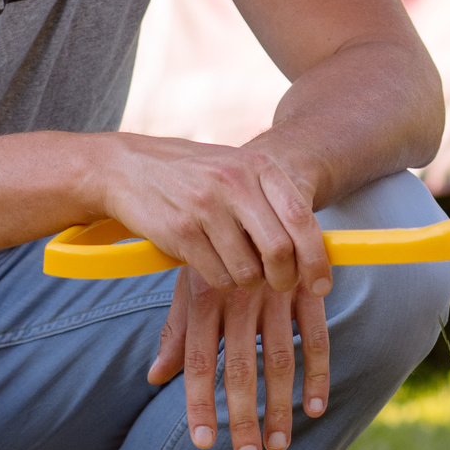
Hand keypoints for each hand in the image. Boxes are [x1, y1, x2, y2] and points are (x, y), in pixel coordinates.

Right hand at [97, 133, 333, 299]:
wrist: (128, 167)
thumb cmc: (194, 175)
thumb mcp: (237, 170)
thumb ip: (273, 200)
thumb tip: (316, 248)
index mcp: (258, 166)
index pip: (301, 218)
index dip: (317, 258)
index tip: (321, 284)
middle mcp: (234, 183)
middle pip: (280, 250)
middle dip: (285, 279)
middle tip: (278, 284)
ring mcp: (206, 207)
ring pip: (248, 271)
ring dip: (249, 282)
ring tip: (238, 268)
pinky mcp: (180, 232)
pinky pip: (217, 277)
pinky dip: (221, 282)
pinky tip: (211, 264)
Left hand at [103, 134, 334, 449]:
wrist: (265, 181)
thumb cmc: (217, 240)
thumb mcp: (189, 279)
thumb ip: (177, 332)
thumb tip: (154, 378)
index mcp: (205, 296)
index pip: (199, 361)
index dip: (199, 404)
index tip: (202, 443)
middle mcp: (240, 297)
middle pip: (242, 368)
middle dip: (244, 417)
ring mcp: (277, 292)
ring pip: (280, 359)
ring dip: (281, 405)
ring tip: (278, 443)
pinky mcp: (308, 285)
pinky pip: (316, 335)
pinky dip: (318, 372)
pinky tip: (315, 406)